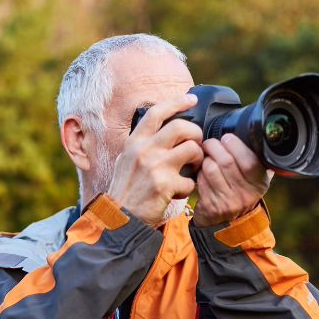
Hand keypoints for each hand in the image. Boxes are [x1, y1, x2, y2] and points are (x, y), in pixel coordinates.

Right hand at [106, 95, 204, 226]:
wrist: (119, 219)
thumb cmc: (125, 191)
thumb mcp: (125, 161)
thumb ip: (141, 145)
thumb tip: (160, 129)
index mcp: (134, 143)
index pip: (156, 112)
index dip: (177, 102)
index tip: (191, 99)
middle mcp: (144, 151)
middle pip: (181, 127)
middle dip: (195, 133)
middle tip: (196, 143)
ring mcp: (155, 167)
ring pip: (192, 149)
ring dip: (198, 158)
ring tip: (193, 167)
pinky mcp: (165, 185)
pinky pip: (190, 180)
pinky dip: (189, 187)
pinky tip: (180, 191)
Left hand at [191, 134, 272, 225]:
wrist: (228, 224)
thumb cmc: (240, 193)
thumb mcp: (256, 180)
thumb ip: (258, 161)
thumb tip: (255, 136)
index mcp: (260, 183)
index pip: (250, 160)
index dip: (236, 145)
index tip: (227, 138)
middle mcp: (246, 194)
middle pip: (227, 161)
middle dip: (215, 146)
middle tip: (210, 143)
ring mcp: (228, 202)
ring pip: (211, 169)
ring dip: (205, 159)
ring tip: (205, 156)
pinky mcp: (211, 206)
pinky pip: (201, 181)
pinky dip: (199, 172)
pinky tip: (201, 171)